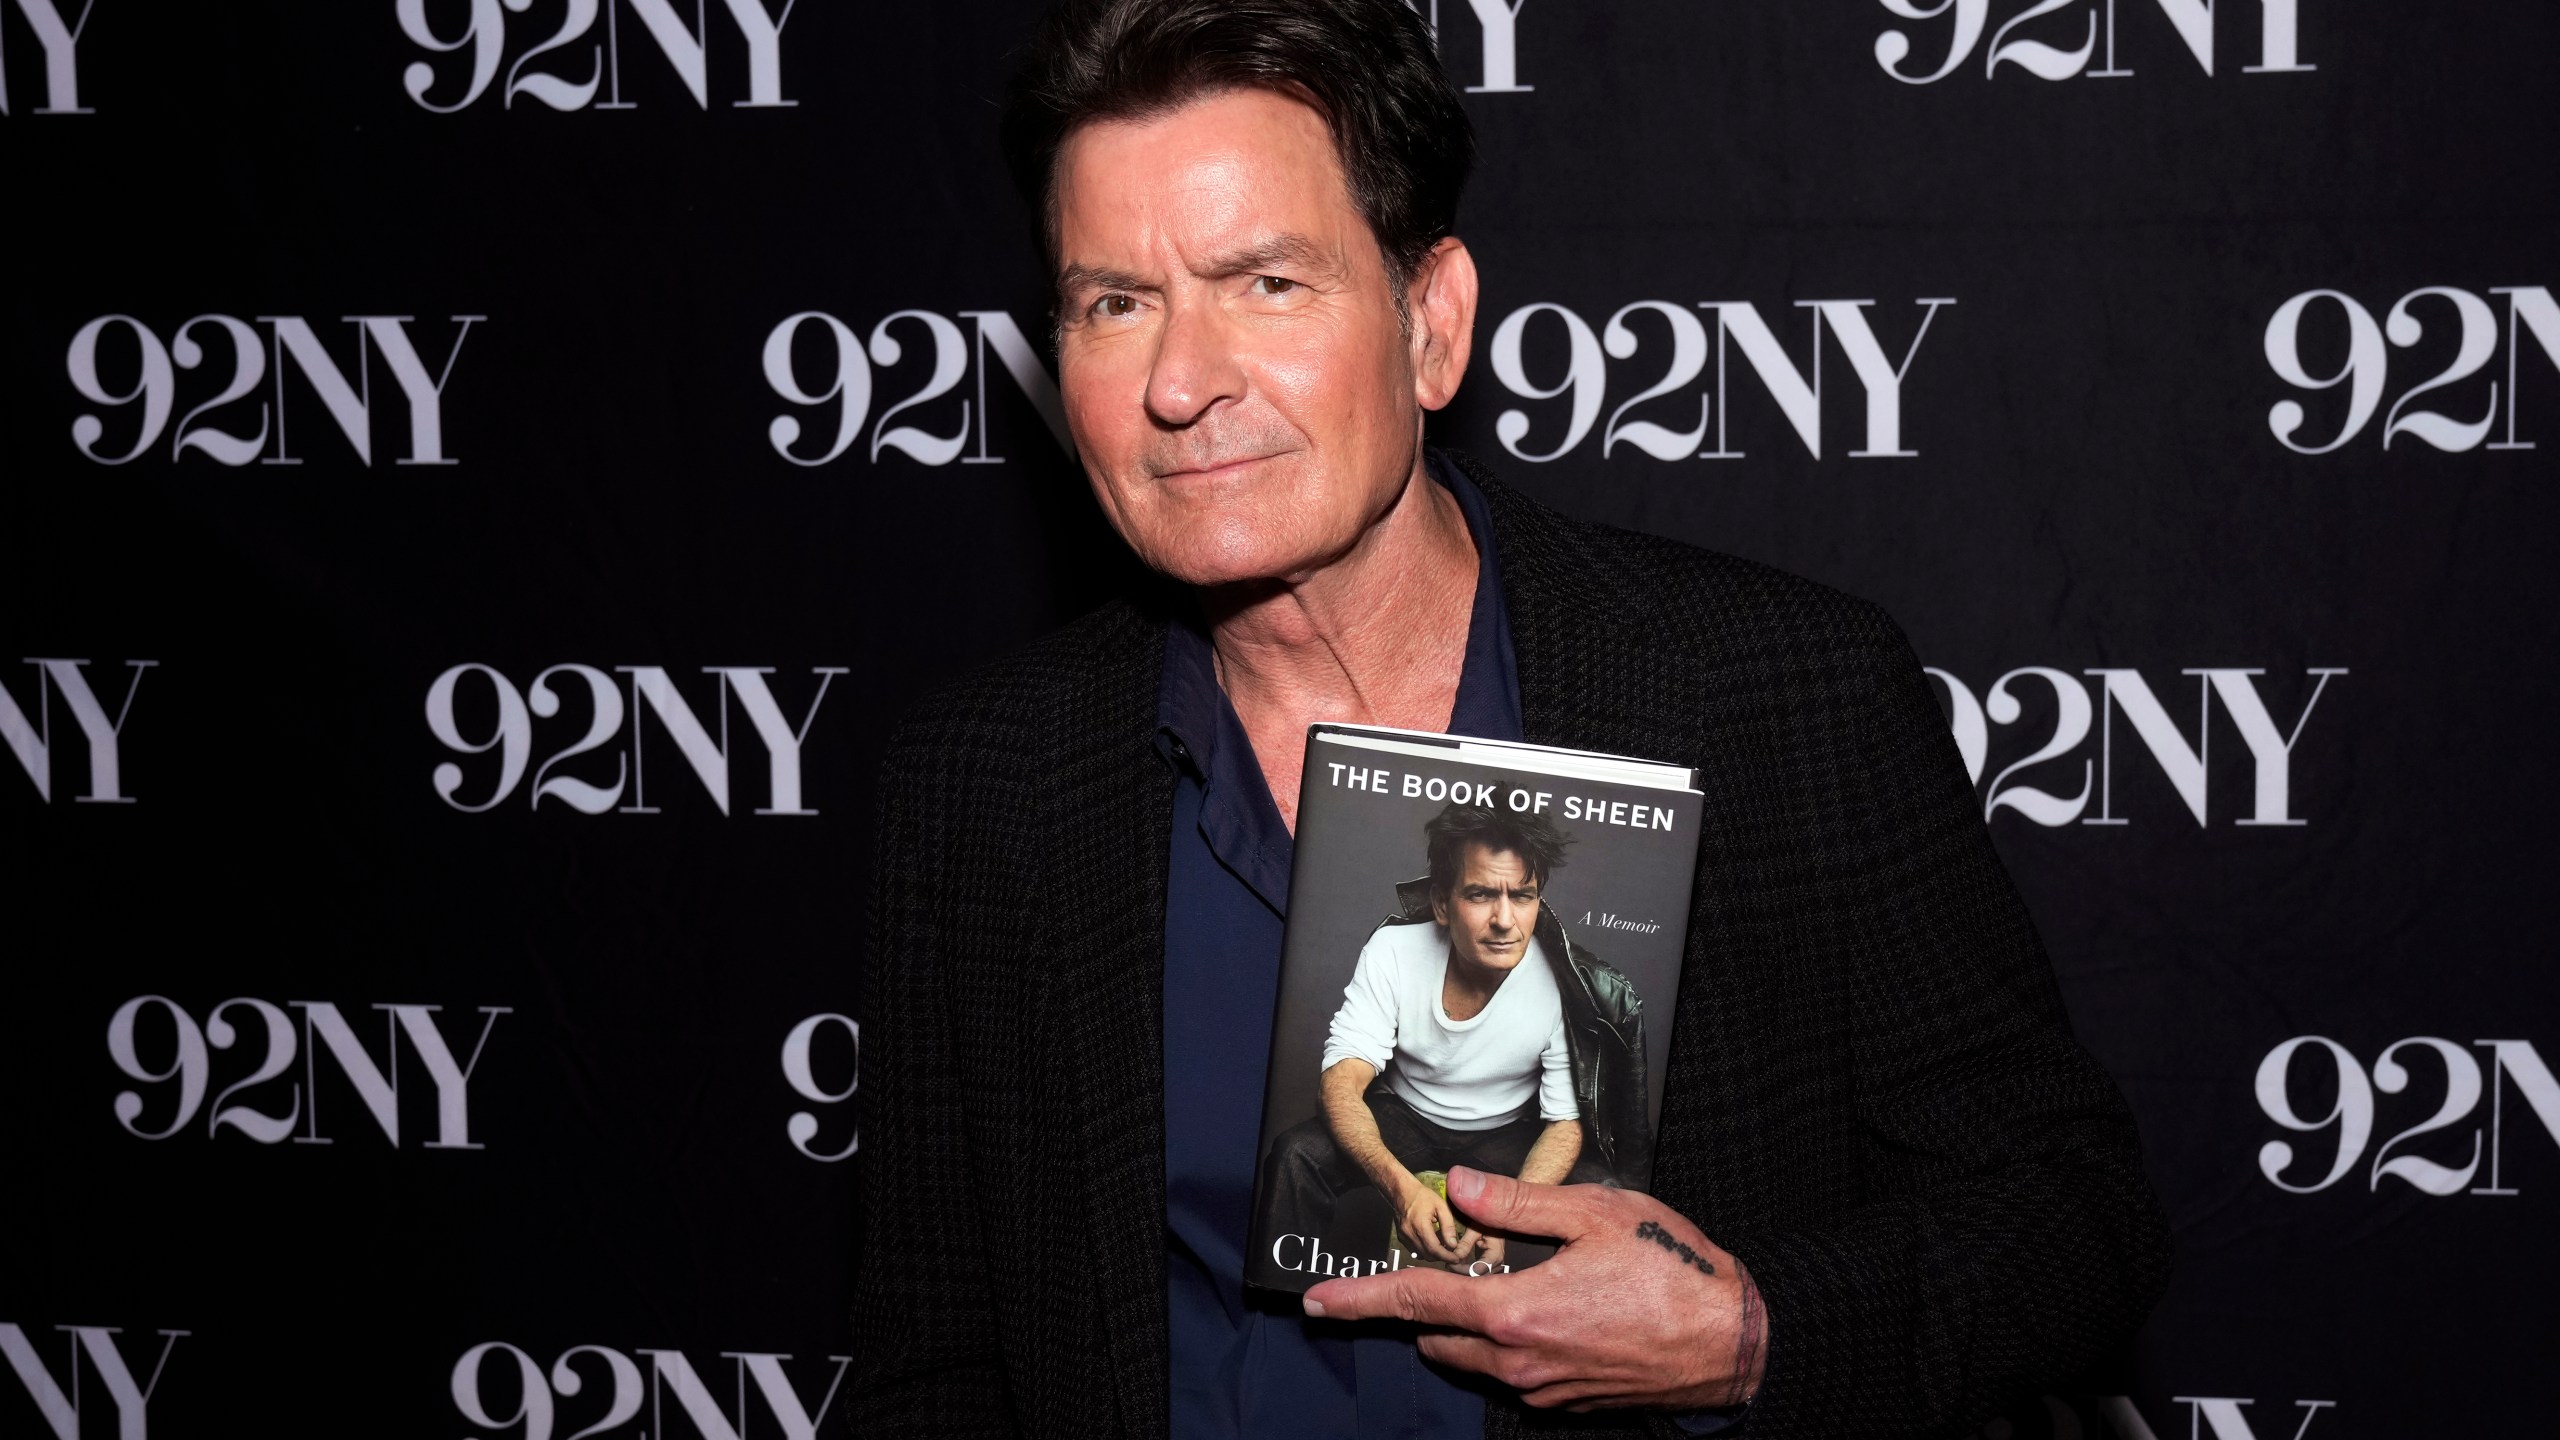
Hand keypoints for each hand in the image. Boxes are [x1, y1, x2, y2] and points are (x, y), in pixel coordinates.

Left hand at [1305, 1167, 1766, 1411]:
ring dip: (1471, 1323)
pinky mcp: (1567, 1400)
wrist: (1734, 1341)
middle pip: (1437, 1335)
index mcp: (1515, 1313)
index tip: (1318, 1299)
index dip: (1360, 1300)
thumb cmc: (1672, 1270)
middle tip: (1459, 1262)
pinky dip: (1511, 1340)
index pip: (1416, 1305)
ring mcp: (1543, 1387)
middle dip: (1428, 1303)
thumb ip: (1516, 1202)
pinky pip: (1513, 1370)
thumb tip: (1457, 1186)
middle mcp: (1518, 1361)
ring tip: (1517, 1277)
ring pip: (1473, 1356)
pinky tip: (1555, 1306)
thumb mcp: (1594, 1214)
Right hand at [1397, 1179, 1475, 1263]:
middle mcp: (1410, 1234)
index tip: (1457, 1258)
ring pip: (1421, 1254)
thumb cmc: (1423, 1196)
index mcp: (1420, 1225)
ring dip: (1433, 1254)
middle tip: (1452, 1252)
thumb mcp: (1440, 1206)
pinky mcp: (1401, 1237)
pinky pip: (1415, 1249)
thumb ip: (1448, 1225)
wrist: (1402, 1191)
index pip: (1434, 1249)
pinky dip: (1425, 1249)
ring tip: (1443, 1245)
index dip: (1446, 1256)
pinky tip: (1432, 1241)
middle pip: (1428, 1255)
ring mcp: (1404, 1237)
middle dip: (1441, 1256)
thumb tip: (1453, 1244)